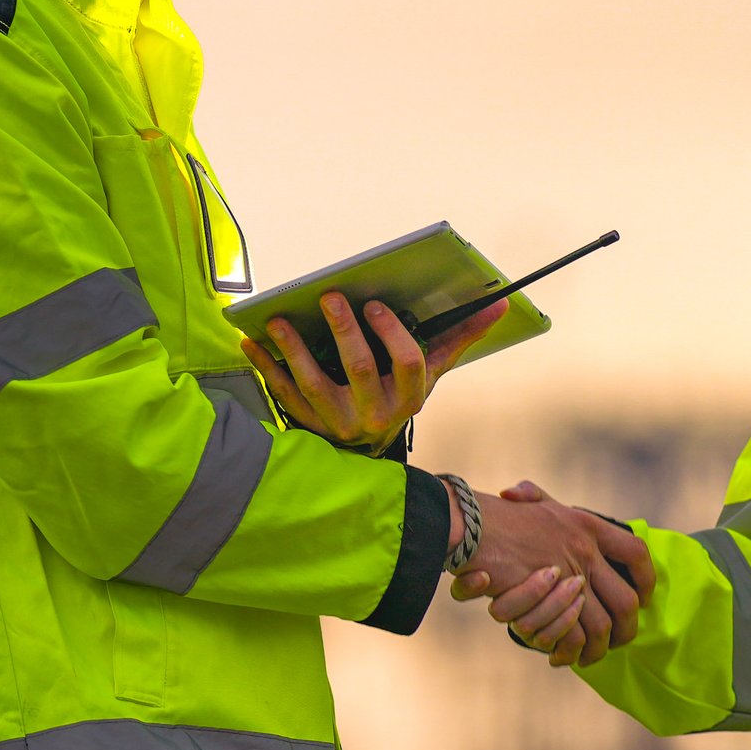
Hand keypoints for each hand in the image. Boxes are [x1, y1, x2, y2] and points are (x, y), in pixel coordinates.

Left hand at [247, 294, 505, 449]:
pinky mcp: (307, 427)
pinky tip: (250, 342)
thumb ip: (460, 338)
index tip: (376, 305)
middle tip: (330, 297)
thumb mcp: (430, 372)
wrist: (367, 452)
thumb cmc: (398, 396)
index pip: (408, 365)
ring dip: (293, 351)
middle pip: (360, 370)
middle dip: (344, 332)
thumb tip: (499, 304)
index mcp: (408, 397)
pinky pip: (282, 396)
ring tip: (278, 320)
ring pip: (314, 386)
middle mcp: (375, 414)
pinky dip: (265, 369)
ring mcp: (338, 424)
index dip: (393, 335)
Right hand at [463, 484, 650, 667]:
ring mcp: (569, 576)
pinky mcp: (549, 603)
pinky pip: (573, 636)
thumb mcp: (524, 502)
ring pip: (600, 625)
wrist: (469, 523)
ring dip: (599, 647)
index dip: (646, 578)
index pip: (636, 553)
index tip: (644, 596)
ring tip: (591, 656)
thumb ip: (533, 498)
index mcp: (586, 525)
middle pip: (626, 601)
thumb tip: (522, 492)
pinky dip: (571, 651)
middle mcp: (585, 550)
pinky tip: (565, 656)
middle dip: (628, 628)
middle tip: (621, 640)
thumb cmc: (492, 517)